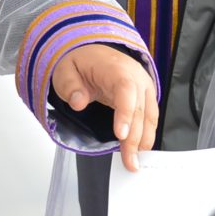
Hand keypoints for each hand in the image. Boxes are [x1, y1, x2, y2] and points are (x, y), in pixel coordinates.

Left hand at [49, 43, 159, 171]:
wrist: (92, 54)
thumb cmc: (80, 63)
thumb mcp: (65, 71)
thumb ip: (70, 86)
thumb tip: (78, 103)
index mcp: (116, 67)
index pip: (126, 90)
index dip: (125, 113)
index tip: (121, 135)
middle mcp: (135, 76)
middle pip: (140, 108)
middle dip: (135, 137)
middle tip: (128, 161)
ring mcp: (143, 86)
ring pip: (149, 115)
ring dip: (143, 140)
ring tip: (133, 161)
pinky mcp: (146, 96)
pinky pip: (150, 117)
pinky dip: (145, 134)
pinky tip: (139, 150)